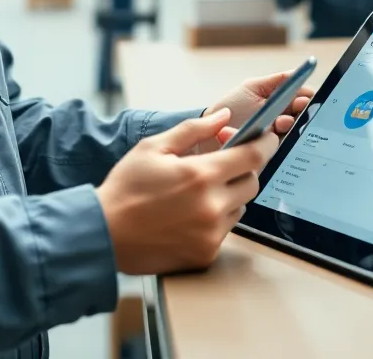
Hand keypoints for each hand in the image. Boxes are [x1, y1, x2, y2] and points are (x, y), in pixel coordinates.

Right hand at [97, 109, 277, 273]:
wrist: (105, 233)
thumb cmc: (127, 186)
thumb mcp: (154, 147)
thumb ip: (193, 129)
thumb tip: (224, 117)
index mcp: (201, 175)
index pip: (253, 157)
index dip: (266, 144)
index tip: (267, 137)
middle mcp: (212, 207)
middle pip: (252, 182)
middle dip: (243, 168)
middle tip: (221, 164)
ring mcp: (211, 234)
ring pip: (240, 207)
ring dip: (230, 195)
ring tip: (199, 190)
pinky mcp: (206, 255)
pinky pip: (226, 230)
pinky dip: (216, 218)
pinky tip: (191, 213)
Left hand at [201, 70, 314, 149]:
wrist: (209, 131)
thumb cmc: (231, 107)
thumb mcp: (252, 88)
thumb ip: (276, 80)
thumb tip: (299, 72)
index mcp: (282, 103)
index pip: (304, 100)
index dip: (308, 99)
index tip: (304, 99)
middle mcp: (283, 121)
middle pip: (304, 117)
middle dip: (301, 113)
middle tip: (295, 110)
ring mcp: (277, 139)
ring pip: (295, 134)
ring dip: (288, 126)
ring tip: (278, 123)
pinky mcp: (270, 155)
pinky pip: (281, 151)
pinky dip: (274, 142)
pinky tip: (269, 136)